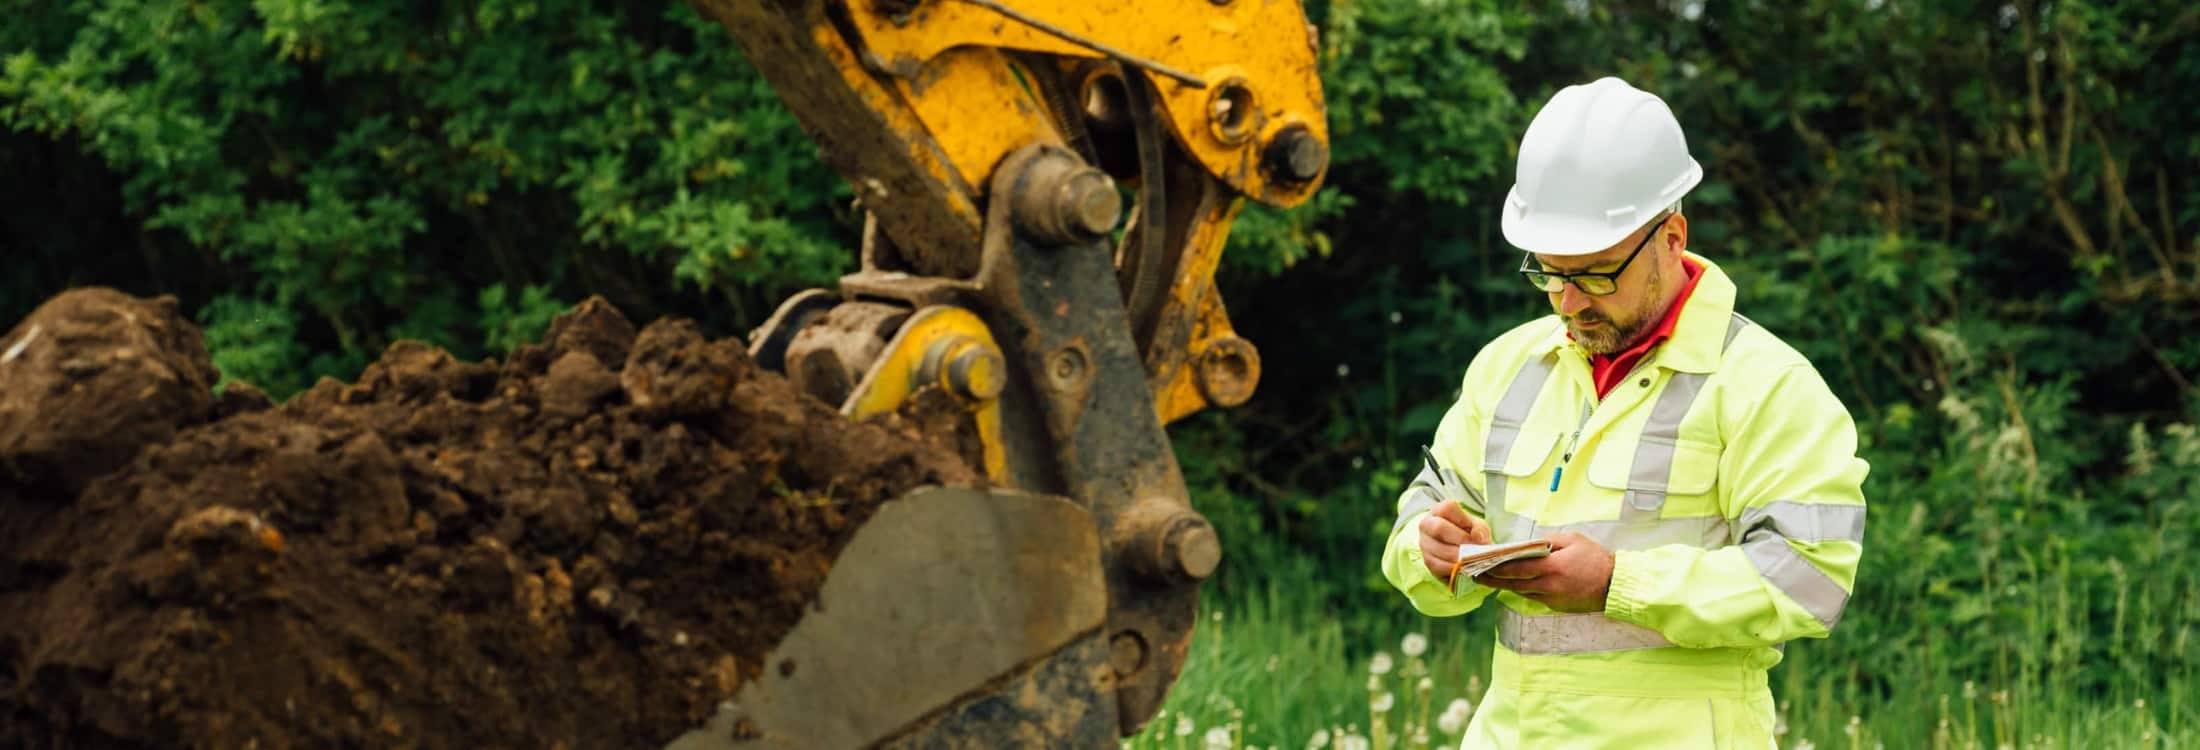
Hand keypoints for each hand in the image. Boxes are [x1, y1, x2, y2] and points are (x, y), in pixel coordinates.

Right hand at [1417, 500, 1491, 580]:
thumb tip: (1477, 537)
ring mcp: (1424, 543)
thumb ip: (1480, 530)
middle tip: (1474, 548)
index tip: (1475, 531)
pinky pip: (1437, 565)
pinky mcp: (1426, 560)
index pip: (1447, 508)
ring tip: (1472, 560)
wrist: (1460, 550)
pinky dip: (1453, 568)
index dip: (1463, 519)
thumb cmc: (1468, 534)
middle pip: (1439, 528)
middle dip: (1460, 539)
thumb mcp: (1477, 527)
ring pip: (1438, 548)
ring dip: (1458, 556)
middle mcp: (1427, 524)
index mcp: (1440, 511)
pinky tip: (1463, 568)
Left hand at [1475, 531, 1614, 612]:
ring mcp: (1551, 598)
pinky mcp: (1555, 606)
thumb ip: (1548, 540)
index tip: (1480, 563)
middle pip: (1513, 582)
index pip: (1516, 567)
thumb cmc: (1595, 558)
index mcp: (1552, 566)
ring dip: (1503, 585)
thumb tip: (1526, 543)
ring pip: (1521, 591)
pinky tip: (1509, 584)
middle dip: (1492, 578)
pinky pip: (1532, 597)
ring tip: (1486, 578)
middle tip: (1474, 573)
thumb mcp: (1573, 539)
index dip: (1496, 566)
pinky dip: (1520, 590)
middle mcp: (1549, 585)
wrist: (1614, 584)